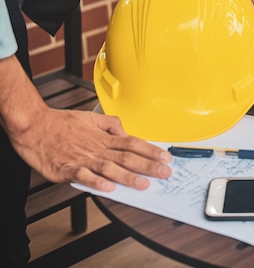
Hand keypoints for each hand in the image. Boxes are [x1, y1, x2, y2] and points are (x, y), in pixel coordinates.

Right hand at [1, 56, 171, 191]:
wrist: (34, 126)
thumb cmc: (61, 123)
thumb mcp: (90, 118)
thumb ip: (110, 124)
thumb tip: (125, 131)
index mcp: (104, 138)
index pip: (133, 144)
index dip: (151, 151)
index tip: (166, 157)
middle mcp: (97, 149)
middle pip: (127, 157)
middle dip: (149, 166)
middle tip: (165, 172)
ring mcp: (83, 159)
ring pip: (110, 168)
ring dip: (129, 177)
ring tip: (144, 184)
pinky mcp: (67, 169)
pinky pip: (84, 177)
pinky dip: (97, 182)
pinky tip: (109, 188)